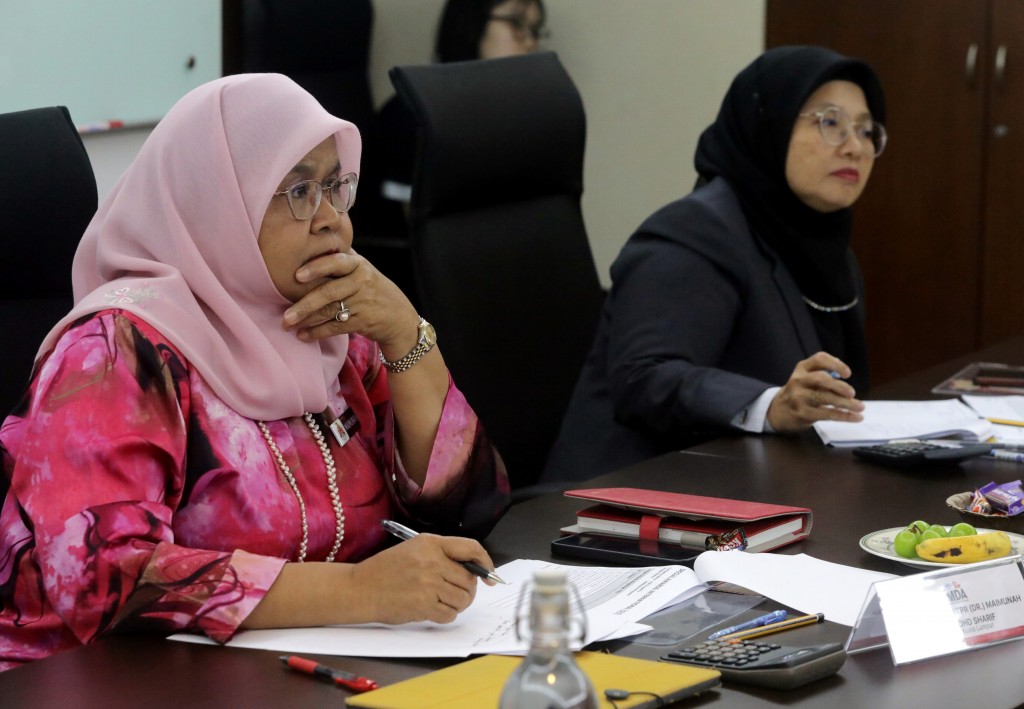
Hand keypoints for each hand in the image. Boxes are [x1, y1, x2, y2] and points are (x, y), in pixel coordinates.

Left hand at [281, 247, 419, 352]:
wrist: (399, 316)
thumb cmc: (372, 289)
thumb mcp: (362, 269)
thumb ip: (341, 259)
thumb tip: (310, 243)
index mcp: (358, 264)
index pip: (336, 263)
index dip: (316, 268)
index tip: (297, 275)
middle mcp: (361, 282)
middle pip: (329, 292)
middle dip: (305, 304)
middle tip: (285, 315)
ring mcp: (363, 302)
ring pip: (330, 311)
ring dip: (307, 320)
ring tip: (287, 324)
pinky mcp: (363, 321)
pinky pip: (336, 327)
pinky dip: (317, 332)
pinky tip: (303, 335)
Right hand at [349, 533, 495, 623]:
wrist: (362, 588)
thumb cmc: (387, 569)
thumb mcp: (415, 549)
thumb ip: (443, 554)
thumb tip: (474, 569)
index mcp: (432, 543)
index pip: (471, 549)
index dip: (485, 563)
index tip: (489, 575)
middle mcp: (433, 561)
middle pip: (470, 579)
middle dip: (468, 589)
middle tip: (456, 591)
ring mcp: (428, 584)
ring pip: (463, 598)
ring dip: (458, 603)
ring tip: (443, 600)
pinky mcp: (423, 605)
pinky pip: (450, 614)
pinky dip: (446, 614)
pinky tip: (433, 608)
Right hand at [766, 352, 863, 431]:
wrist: (777, 411)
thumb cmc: (799, 393)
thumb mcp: (805, 379)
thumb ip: (822, 376)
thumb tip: (844, 377)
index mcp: (802, 368)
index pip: (819, 359)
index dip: (835, 364)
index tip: (848, 374)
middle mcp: (798, 380)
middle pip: (821, 379)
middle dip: (839, 385)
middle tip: (852, 393)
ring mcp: (798, 397)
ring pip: (825, 398)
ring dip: (846, 403)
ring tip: (860, 406)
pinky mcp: (802, 413)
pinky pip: (827, 414)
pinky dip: (844, 416)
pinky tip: (856, 417)